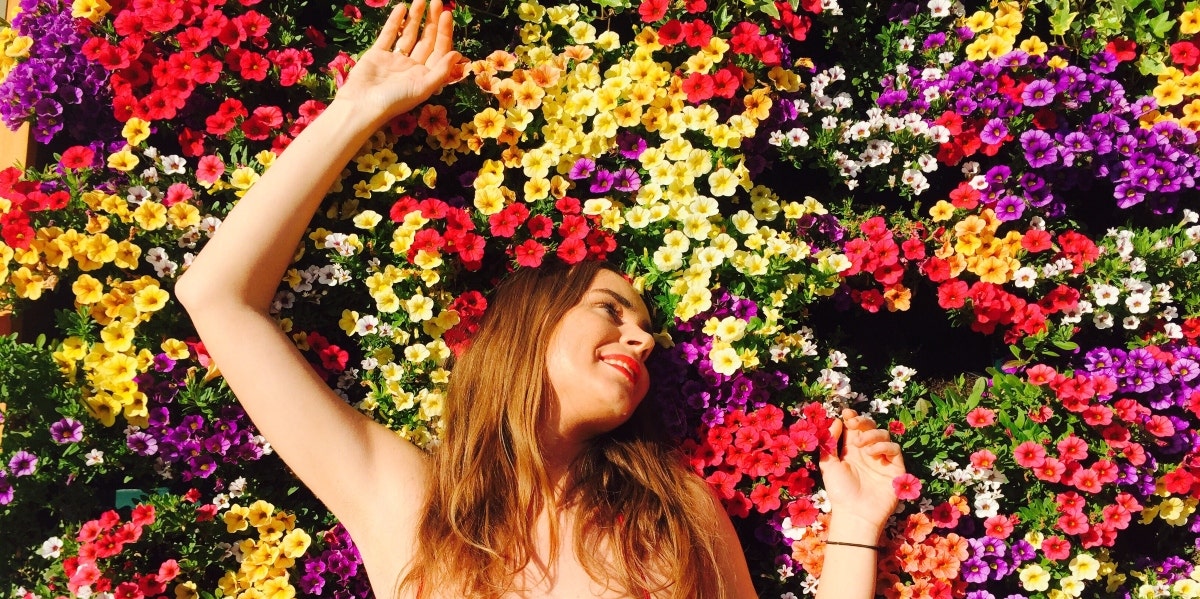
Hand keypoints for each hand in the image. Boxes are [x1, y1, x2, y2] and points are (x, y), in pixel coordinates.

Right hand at [334, 0, 465, 119]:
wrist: (361, 105)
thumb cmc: (394, 100)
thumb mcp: (422, 87)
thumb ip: (441, 71)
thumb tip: (458, 54)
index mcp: (425, 76)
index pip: (439, 50)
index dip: (444, 32)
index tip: (446, 14)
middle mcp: (412, 67)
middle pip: (426, 40)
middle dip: (432, 21)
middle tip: (437, 1)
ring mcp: (395, 60)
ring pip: (409, 35)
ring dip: (416, 18)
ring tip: (421, 0)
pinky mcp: (378, 54)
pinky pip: (389, 35)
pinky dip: (396, 22)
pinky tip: (402, 8)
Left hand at [819, 409, 904, 535]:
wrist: (855, 513)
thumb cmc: (839, 492)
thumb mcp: (829, 465)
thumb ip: (830, 442)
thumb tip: (837, 421)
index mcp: (851, 451)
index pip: (854, 428)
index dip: (852, 418)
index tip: (846, 412)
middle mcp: (867, 453)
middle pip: (870, 427)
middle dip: (862, 421)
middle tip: (853, 422)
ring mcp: (882, 460)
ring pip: (883, 435)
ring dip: (871, 434)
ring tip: (859, 444)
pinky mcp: (895, 469)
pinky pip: (894, 449)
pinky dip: (883, 446)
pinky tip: (871, 452)